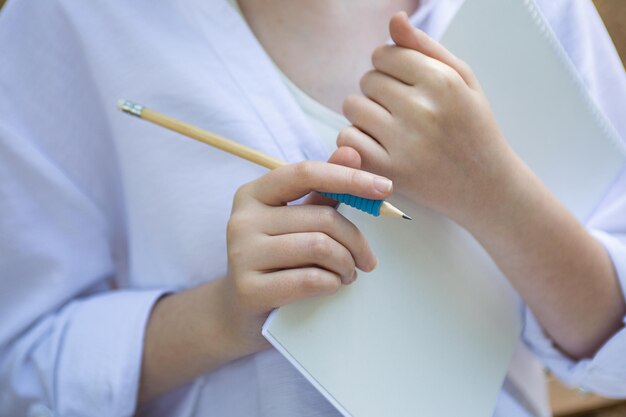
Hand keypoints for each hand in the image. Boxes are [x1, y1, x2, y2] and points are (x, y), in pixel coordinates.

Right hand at [221, 147, 390, 356]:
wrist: (240, 312)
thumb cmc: (277, 261)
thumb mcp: (296, 221)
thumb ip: (323, 189)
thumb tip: (351, 151)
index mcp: (253, 194)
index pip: (306, 173)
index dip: (348, 178)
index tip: (384, 188)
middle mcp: (241, 220)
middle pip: (321, 218)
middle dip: (355, 241)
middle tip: (366, 260)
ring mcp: (241, 255)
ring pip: (319, 247)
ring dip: (346, 264)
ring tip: (348, 274)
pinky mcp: (248, 289)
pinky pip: (310, 279)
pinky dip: (333, 283)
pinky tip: (332, 286)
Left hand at [338, 12, 523, 226]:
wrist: (486, 187)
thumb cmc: (474, 129)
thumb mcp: (462, 80)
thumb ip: (425, 47)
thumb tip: (394, 19)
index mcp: (441, 81)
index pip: (384, 54)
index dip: (388, 67)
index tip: (402, 84)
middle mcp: (421, 109)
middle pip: (367, 80)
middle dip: (378, 91)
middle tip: (400, 110)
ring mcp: (404, 142)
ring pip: (352, 107)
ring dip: (364, 114)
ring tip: (389, 127)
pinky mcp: (388, 171)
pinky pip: (347, 139)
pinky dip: (356, 142)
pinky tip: (379, 146)